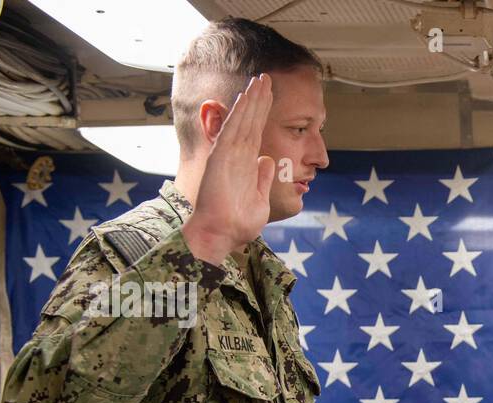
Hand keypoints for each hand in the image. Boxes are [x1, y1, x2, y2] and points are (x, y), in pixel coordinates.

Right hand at [183, 73, 275, 264]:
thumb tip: (268, 160)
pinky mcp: (221, 157)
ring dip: (251, 100)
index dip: (263, 113)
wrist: (221, 235)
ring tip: (260, 80)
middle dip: (258, 100)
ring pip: (242, 121)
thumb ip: (262, 178)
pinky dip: (239, 114)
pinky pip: (232, 131)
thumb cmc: (238, 223)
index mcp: (245, 165)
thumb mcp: (260, 199)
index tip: (270, 95)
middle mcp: (235, 156)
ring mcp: (227, 155)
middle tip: (266, 78)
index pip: (256, 132)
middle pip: (249, 121)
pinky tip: (246, 97)